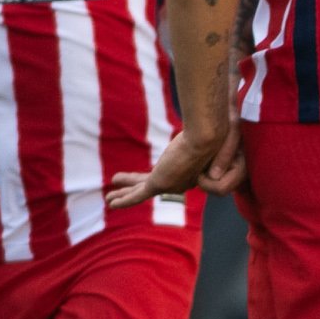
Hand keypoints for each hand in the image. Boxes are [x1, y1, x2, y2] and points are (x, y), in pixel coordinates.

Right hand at [110, 125, 241, 207]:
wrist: (208, 136)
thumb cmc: (209, 129)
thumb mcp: (199, 129)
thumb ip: (194, 128)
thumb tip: (198, 115)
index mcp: (191, 170)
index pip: (168, 175)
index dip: (150, 175)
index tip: (139, 175)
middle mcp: (181, 182)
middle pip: (152, 185)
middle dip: (134, 186)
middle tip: (121, 187)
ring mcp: (170, 185)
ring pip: (141, 190)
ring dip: (125, 192)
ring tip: (110, 197)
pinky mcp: (160, 184)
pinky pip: (137, 195)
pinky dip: (123, 200)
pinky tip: (111, 203)